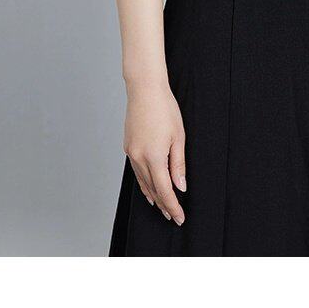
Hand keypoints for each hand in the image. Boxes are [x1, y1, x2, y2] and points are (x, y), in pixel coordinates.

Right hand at [123, 77, 186, 223]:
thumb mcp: (179, 137)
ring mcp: (131, 153)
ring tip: (161, 207)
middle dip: (163, 204)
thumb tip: (180, 187)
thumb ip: (178, 165)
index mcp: (154, 157)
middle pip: (152, 189)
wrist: (145, 89)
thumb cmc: (165, 109)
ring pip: (142, 182)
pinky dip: (143, 182)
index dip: (172, 206)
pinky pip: (136, 171)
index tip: (179, 217)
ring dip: (152, 196)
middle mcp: (139, 158)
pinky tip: (148, 187)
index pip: (164, 191)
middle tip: (172, 216)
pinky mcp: (128, 147)